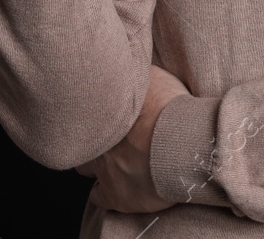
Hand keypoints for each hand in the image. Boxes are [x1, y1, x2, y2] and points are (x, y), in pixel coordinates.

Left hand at [74, 65, 190, 213]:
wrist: (181, 144)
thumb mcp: (153, 76)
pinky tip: (118, 189)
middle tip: (109, 135)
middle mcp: (98, 139)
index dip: (96, 113)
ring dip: (96, 163)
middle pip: (82, 138)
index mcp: (105, 113)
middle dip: (92, 137)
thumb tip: (131, 65)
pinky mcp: (116, 195)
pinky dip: (106, 193)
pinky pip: (99, 197)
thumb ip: (137, 73)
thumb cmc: (171, 108)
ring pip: (85, 168)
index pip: (84, 111)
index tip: (106, 113)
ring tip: (113, 160)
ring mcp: (104, 168)